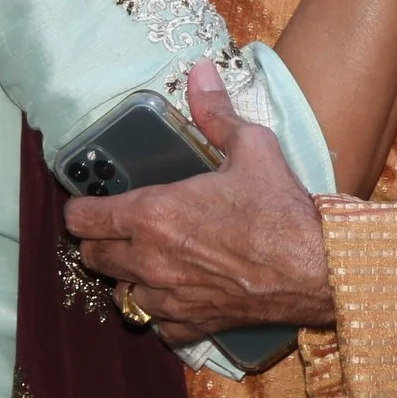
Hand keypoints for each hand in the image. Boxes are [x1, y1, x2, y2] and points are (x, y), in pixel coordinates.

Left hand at [64, 62, 333, 339]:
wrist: (316, 268)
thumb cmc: (280, 209)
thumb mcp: (251, 146)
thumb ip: (215, 112)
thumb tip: (200, 72)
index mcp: (152, 215)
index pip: (84, 219)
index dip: (81, 208)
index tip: (87, 202)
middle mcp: (150, 260)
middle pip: (92, 258)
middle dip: (97, 242)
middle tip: (116, 227)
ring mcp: (169, 298)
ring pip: (120, 294)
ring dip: (127, 277)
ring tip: (145, 260)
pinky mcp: (192, 324)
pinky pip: (157, 324)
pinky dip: (160, 311)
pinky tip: (176, 293)